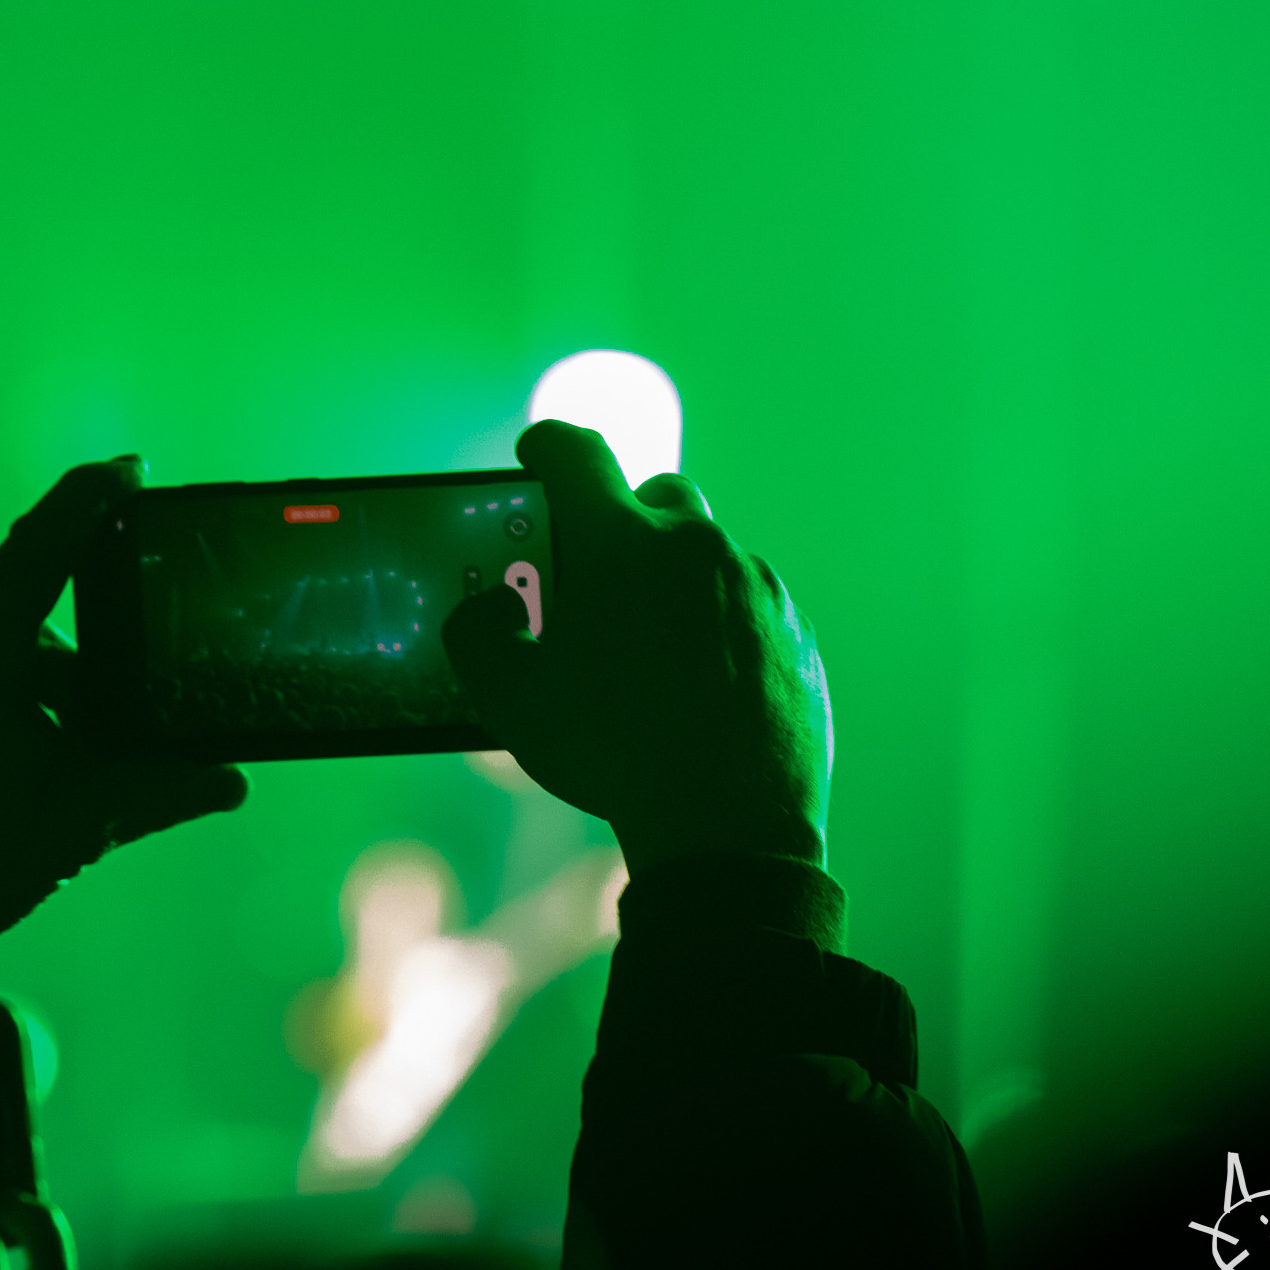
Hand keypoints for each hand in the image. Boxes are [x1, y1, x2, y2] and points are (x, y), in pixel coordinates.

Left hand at [0, 457, 248, 950]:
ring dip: (16, 706)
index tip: (124, 472)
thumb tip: (226, 780)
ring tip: (33, 784)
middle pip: (17, 635)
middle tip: (95, 740)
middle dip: (65, 678)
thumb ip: (157, 789)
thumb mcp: (74, 823)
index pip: (40, 550)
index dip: (87, 502)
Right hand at [442, 421, 830, 873]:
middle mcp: (695, 545)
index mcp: (620, 542)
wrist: (728, 824)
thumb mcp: (508, 697)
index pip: (575, 453)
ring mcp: (754, 586)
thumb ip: (475, 633)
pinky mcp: (793, 631)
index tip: (536, 454)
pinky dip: (718, 623)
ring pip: (707, 553)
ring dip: (674, 576)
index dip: (546, 445)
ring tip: (647, 643)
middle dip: (622, 515)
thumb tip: (489, 609)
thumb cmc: (610, 751)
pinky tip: (697, 682)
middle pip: (655, 493)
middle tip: (595, 568)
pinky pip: (747, 604)